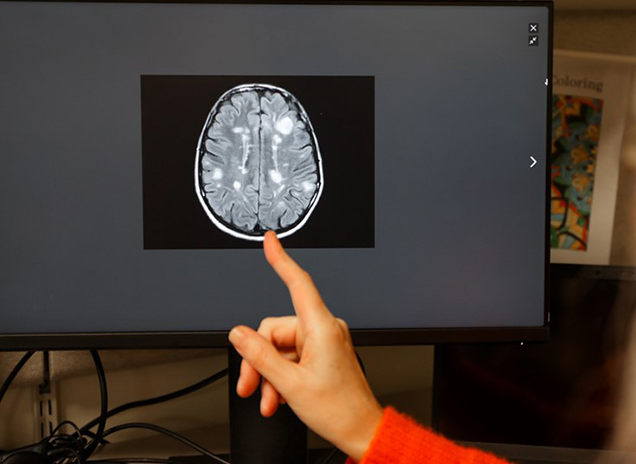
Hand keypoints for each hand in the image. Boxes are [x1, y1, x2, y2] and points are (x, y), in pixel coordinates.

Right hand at [228, 231, 383, 460]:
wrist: (360, 429)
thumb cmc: (339, 409)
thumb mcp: (290, 384)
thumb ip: (260, 356)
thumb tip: (239, 334)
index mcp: (322, 328)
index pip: (298, 283)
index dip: (281, 259)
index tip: (271, 241)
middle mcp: (324, 329)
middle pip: (275, 330)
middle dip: (259, 360)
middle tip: (250, 387)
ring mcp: (324, 341)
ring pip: (280, 347)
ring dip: (270, 375)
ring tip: (270, 400)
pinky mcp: (324, 353)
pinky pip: (292, 356)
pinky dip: (281, 377)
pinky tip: (279, 398)